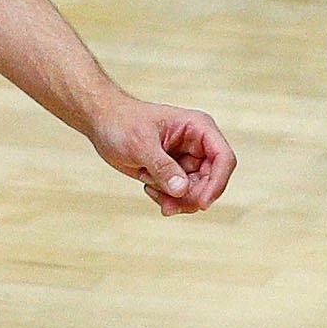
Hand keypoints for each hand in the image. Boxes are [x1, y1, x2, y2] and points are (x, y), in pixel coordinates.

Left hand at [87, 91, 235, 214]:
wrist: (102, 123)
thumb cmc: (121, 123)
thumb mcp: (140, 144)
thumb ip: (162, 167)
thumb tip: (182, 190)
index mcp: (198, 128)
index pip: (223, 159)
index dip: (217, 183)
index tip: (201, 204)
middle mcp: (198, 145)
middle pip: (211, 182)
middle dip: (190, 197)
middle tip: (166, 204)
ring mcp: (187, 160)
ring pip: (196, 192)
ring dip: (175, 199)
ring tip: (149, 187)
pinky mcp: (175, 173)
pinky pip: (181, 196)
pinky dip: (167, 199)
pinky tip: (146, 185)